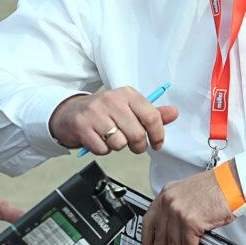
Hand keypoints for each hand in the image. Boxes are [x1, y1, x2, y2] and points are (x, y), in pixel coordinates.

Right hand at [48, 88, 178, 155]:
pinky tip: (99, 140)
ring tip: (112, 138)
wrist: (71, 113)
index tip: (157, 144)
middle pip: (136, 134)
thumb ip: (152, 113)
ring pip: (119, 143)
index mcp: (127, 94)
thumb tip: (174, 113)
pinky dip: (103, 150)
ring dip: (118, 147)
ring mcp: (95, 113)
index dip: (158, 135)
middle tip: (133, 146)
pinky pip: (102, 149)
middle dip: (138, 146)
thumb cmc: (105, 112)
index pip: (152, 116)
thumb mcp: (129, 108)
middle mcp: (112, 100)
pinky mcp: (82, 126)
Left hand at [141, 171, 235, 244]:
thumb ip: (176, 208)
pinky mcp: (191, 221)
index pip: (149, 221)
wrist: (230, 183)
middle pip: (160, 237)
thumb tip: (173, 233)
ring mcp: (178, 212)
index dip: (146, 241)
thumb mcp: (187, 193)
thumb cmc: (214, 187)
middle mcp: (169, 203)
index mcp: (166, 194)